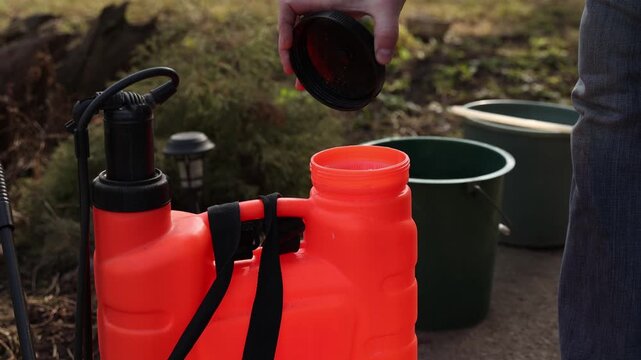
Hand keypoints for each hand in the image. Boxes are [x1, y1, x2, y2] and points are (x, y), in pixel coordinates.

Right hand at [278, 0, 405, 75]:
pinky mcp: (335, 17)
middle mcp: (320, 2)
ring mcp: (326, 10)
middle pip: (292, 25)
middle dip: (289, 49)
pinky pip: (315, 33)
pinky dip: (312, 50)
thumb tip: (383, 60)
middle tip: (290, 72)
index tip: (288, 47)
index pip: (289, 6)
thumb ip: (386, 31)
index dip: (283, 27)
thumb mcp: (385, 7)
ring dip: (299, 54)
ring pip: (303, 32)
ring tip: (300, 81)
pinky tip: (317, 69)